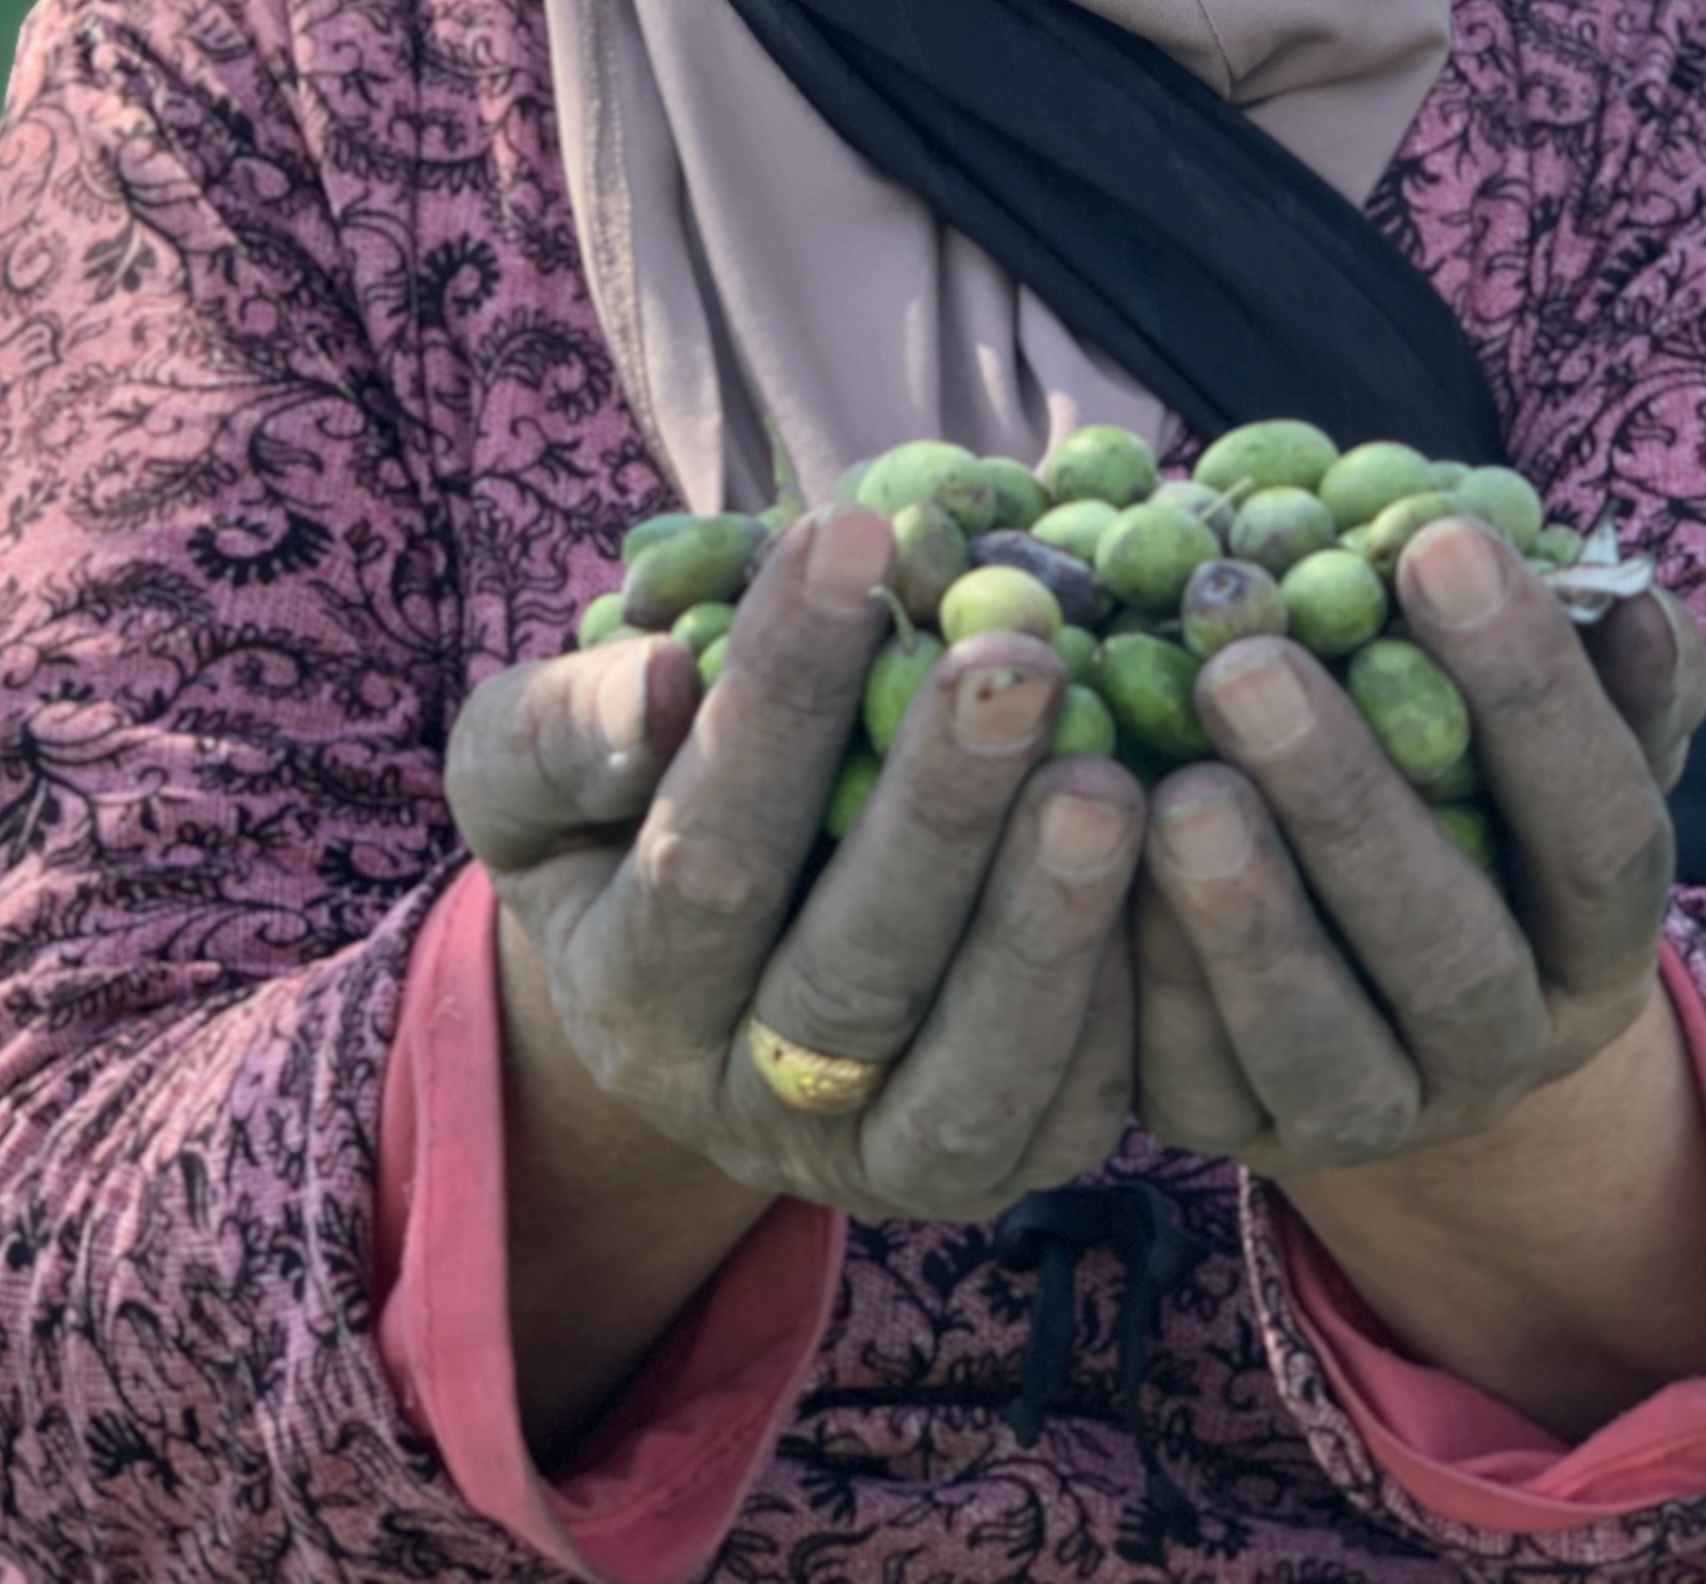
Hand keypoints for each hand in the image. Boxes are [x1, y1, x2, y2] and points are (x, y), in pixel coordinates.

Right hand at [446, 503, 1146, 1224]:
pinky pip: (1070, 1112)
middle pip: (848, 975)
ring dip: (1045, 923)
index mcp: (624, 993)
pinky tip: (1165, 866)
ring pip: (968, 1073)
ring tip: (1109, 775)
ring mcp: (871, 1159)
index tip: (852, 535)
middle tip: (1020, 660)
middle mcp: (737, 1105)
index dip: (778, 698)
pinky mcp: (993, 1170)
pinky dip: (1125, 998)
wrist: (696, 964)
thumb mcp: (540, 762)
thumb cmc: (621, 810)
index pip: (704, 854)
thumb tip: (658, 681)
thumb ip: (561, 728)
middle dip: (940, 812)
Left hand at [1132, 514, 1705, 1174]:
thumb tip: (1630, 594)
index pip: (1601, 832)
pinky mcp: (1241, 1136)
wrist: (1374, 986)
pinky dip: (1144, 980)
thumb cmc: (1466, 796)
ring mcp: (1376, 1114)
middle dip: (1350, 803)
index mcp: (1598, 942)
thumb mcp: (1544, 737)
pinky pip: (1191, 1081)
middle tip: (1249, 665)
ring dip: (1247, 919)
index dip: (1535, 696)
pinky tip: (1090, 870)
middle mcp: (1503, 1049)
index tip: (1440, 544)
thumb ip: (1598, 672)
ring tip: (1173, 790)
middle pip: (1449, 949)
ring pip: (1320, 1044)